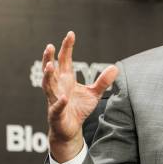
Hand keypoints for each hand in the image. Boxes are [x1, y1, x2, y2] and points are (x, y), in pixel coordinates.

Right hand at [42, 31, 118, 162]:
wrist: (70, 130)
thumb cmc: (79, 108)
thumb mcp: (94, 94)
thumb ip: (103, 81)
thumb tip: (115, 68)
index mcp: (66, 79)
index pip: (64, 60)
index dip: (67, 47)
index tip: (70, 34)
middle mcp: (58, 87)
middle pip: (51, 70)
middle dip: (49, 58)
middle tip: (49, 46)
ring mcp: (54, 100)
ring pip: (47, 86)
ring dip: (47, 76)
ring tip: (49, 66)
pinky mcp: (56, 114)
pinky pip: (56, 107)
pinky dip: (59, 103)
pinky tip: (63, 98)